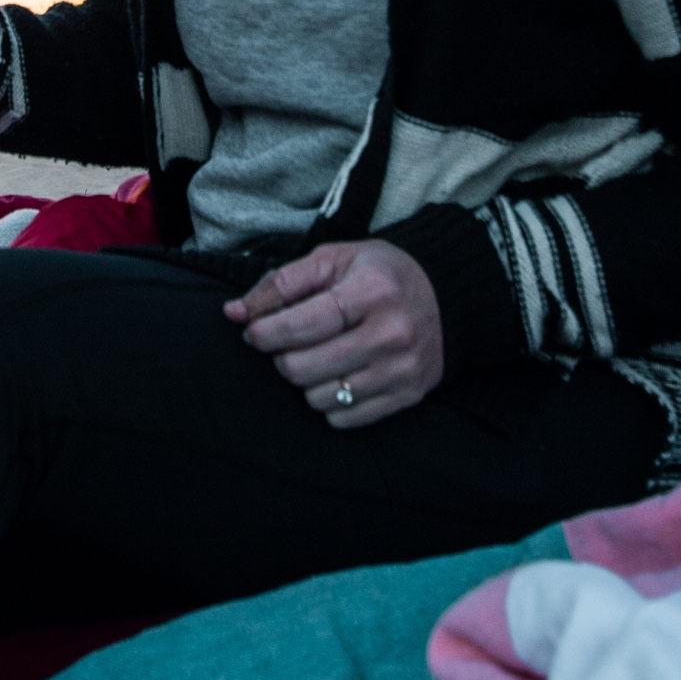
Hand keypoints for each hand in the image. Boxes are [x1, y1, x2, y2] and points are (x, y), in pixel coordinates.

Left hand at [223, 241, 442, 428]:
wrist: (446, 297)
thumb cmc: (379, 275)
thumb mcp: (332, 261)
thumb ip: (280, 284)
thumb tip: (234, 313)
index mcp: (372, 291)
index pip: (302, 325)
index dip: (266, 333)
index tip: (253, 333)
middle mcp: (392, 334)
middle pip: (304, 368)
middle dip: (282, 358)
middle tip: (286, 344)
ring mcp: (402, 370)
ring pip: (320, 398)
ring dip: (306, 381)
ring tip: (317, 357)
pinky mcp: (408, 396)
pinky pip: (345, 418)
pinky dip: (330, 401)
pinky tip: (338, 375)